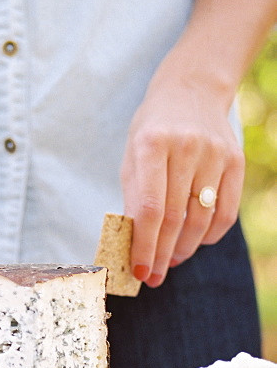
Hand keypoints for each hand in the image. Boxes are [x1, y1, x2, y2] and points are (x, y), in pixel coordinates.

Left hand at [121, 75, 243, 287]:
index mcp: (152, 144)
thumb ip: (133, 195)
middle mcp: (186, 148)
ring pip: (202, 219)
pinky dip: (210, 235)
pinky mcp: (236, 161)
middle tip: (153, 277)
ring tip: (170, 261)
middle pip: (176, 218)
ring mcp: (215, 154)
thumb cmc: (153, 128)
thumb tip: (134, 243)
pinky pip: (226, 211)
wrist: (191, 90)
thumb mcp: (132, 154)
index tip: (138, 271)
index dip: (144, 245)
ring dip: (185, 249)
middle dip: (162, 254)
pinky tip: (195, 243)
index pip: (150, 208)